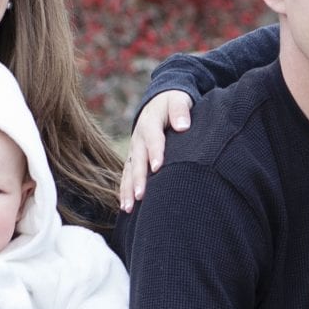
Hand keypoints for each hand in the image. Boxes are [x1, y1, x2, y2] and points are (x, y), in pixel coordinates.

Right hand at [117, 90, 192, 206]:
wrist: (159, 102)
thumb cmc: (173, 104)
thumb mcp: (178, 100)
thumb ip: (180, 110)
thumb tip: (183, 126)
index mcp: (150, 123)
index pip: (153, 138)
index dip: (155, 152)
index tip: (158, 167)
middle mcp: (138, 138)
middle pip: (137, 159)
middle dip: (138, 178)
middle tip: (140, 195)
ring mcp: (134, 150)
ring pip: (129, 171)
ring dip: (127, 189)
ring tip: (129, 207)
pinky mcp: (134, 159)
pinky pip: (127, 176)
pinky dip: (125, 191)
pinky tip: (126, 208)